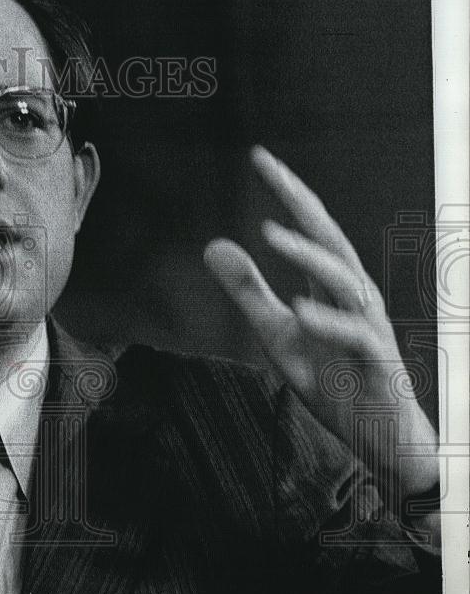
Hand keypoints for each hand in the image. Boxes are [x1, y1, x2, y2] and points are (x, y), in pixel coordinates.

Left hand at [203, 146, 438, 502]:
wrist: (380, 438)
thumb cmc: (335, 379)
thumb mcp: (277, 333)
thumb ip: (248, 291)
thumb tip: (212, 244)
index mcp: (332, 285)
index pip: (310, 228)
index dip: (287, 191)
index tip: (259, 155)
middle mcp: (355, 297)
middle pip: (331, 239)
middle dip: (300, 201)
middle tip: (267, 165)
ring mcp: (369, 329)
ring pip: (346, 282)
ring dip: (309, 257)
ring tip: (271, 234)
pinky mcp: (377, 366)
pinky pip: (357, 339)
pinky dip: (329, 323)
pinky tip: (299, 310)